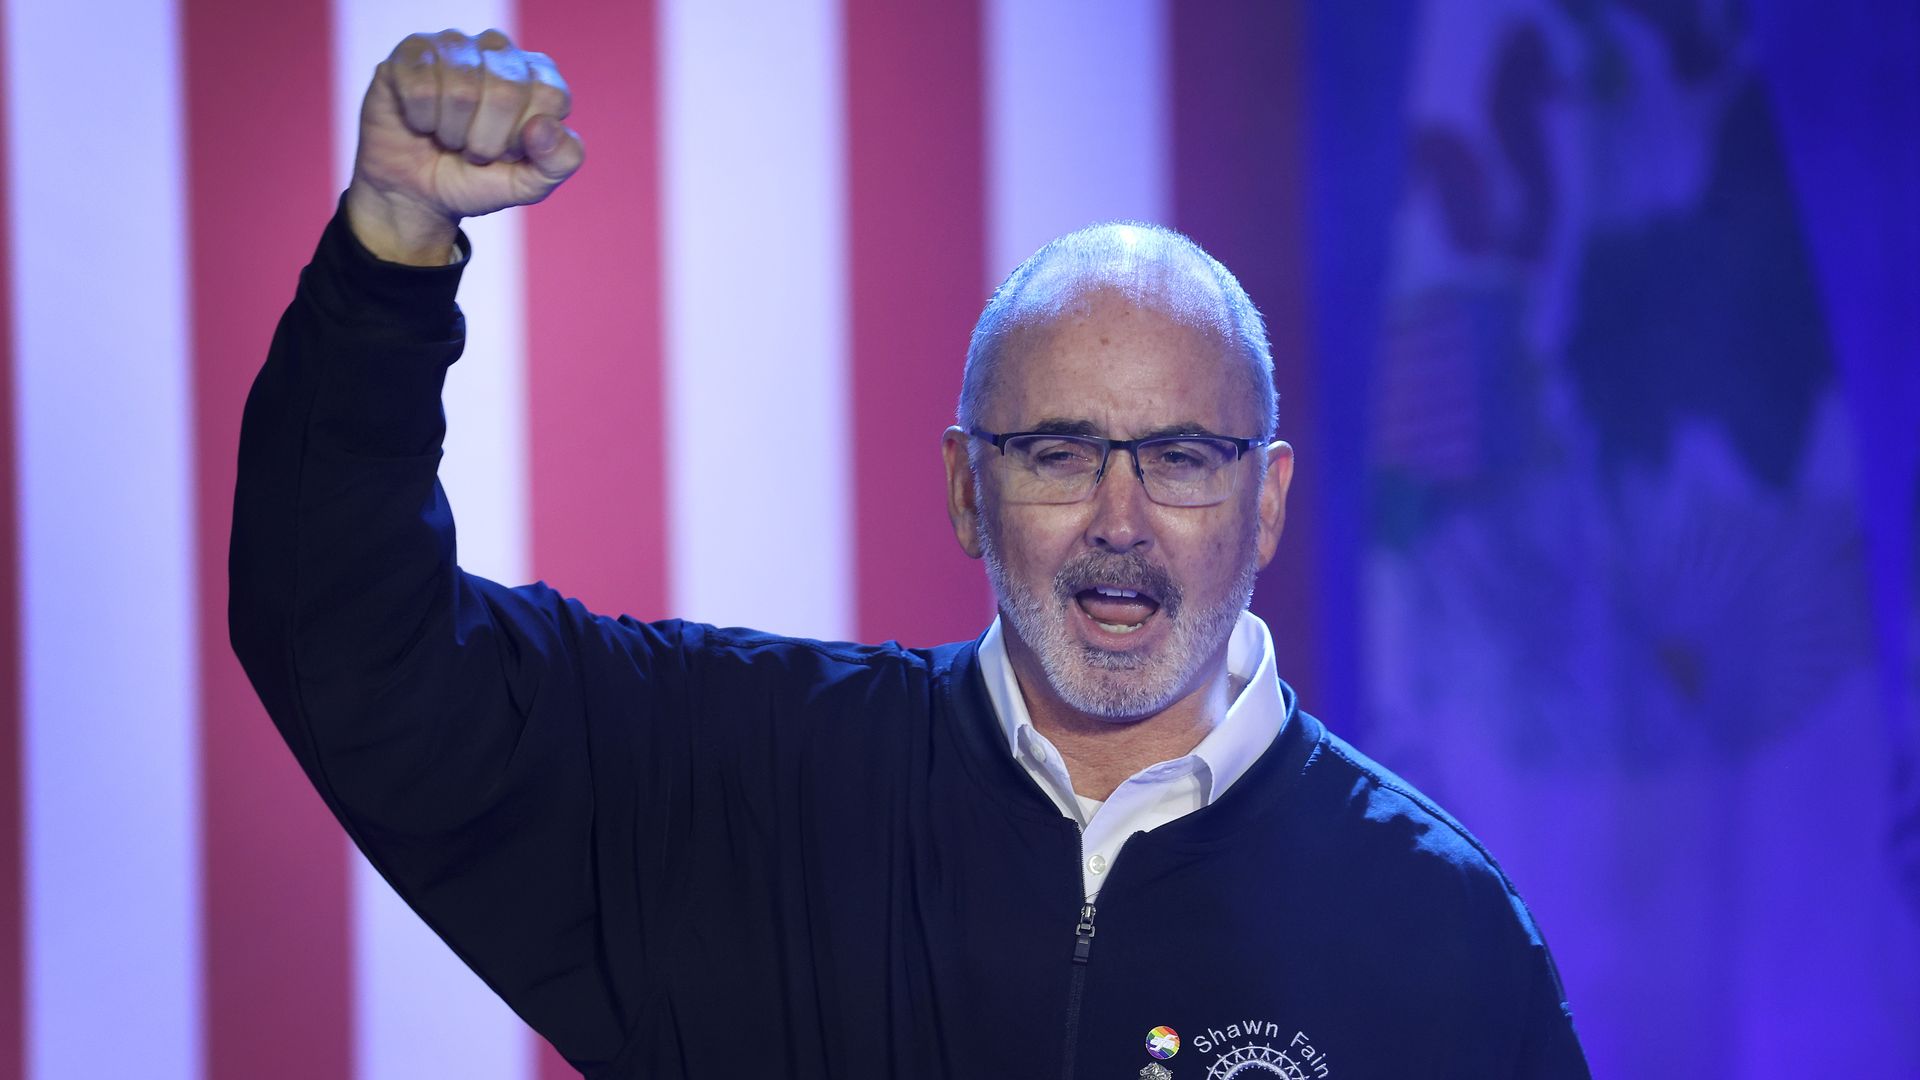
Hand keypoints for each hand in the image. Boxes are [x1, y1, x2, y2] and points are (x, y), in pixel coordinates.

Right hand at [346, 29, 583, 264]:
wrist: (418, 193)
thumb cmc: (478, 179)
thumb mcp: (530, 184)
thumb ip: (560, 160)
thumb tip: (545, 126)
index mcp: (539, 75)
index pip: (550, 97)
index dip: (525, 139)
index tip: (509, 152)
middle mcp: (499, 50)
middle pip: (506, 91)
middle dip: (487, 141)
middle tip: (474, 150)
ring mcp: (454, 46)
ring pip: (462, 89)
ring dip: (452, 133)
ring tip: (448, 138)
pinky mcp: (411, 52)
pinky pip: (420, 86)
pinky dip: (421, 121)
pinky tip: (421, 123)